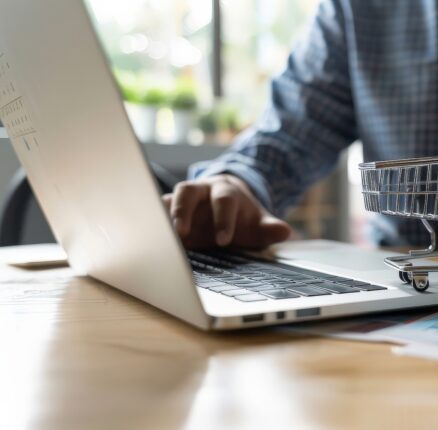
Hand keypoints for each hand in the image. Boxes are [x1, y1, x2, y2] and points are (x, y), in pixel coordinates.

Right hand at [162, 174, 291, 249]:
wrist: (225, 203)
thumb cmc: (241, 217)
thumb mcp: (257, 223)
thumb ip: (269, 228)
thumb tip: (286, 232)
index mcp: (225, 192)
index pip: (224, 201)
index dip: (224, 219)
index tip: (223, 240)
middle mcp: (200, 191)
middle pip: (188, 191)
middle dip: (183, 210)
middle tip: (181, 233)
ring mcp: (181, 200)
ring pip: (166, 199)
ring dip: (161, 216)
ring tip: (157, 237)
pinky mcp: (166, 210)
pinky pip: (154, 212)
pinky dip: (149, 222)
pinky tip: (144, 238)